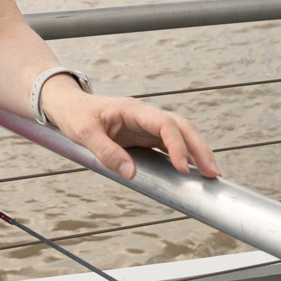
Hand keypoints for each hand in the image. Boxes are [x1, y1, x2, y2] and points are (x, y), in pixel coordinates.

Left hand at [39, 79, 219, 180]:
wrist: (67, 105)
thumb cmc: (74, 115)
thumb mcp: (83, 133)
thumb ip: (106, 152)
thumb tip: (131, 174)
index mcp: (133, 110)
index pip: (164, 124)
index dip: (177, 145)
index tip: (183, 168)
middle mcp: (145, 115)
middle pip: (182, 126)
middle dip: (200, 148)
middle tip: (213, 173)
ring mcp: (146, 125)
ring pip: (181, 134)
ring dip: (197, 152)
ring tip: (211, 175)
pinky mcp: (145, 135)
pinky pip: (170, 143)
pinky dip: (184, 155)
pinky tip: (193, 171)